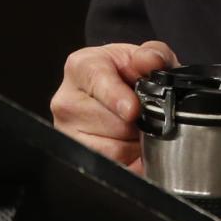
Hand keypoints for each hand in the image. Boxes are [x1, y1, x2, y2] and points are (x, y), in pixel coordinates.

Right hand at [50, 41, 179, 173]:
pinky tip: (132, 144)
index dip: (117, 97)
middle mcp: (67, 99)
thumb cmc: (125, 73)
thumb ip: (153, 54)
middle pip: (111, 122)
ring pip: (112, 149)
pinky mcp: (75, 155)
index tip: (132, 110)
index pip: (97, 81)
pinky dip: (130, 160)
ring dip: (135, 143)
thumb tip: (152, 62)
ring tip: (138, 128)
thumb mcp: (143, 56)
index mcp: (81, 66)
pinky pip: (113, 166)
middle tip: (148, 115)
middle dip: (138, 122)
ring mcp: (67, 130)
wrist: (115, 89)